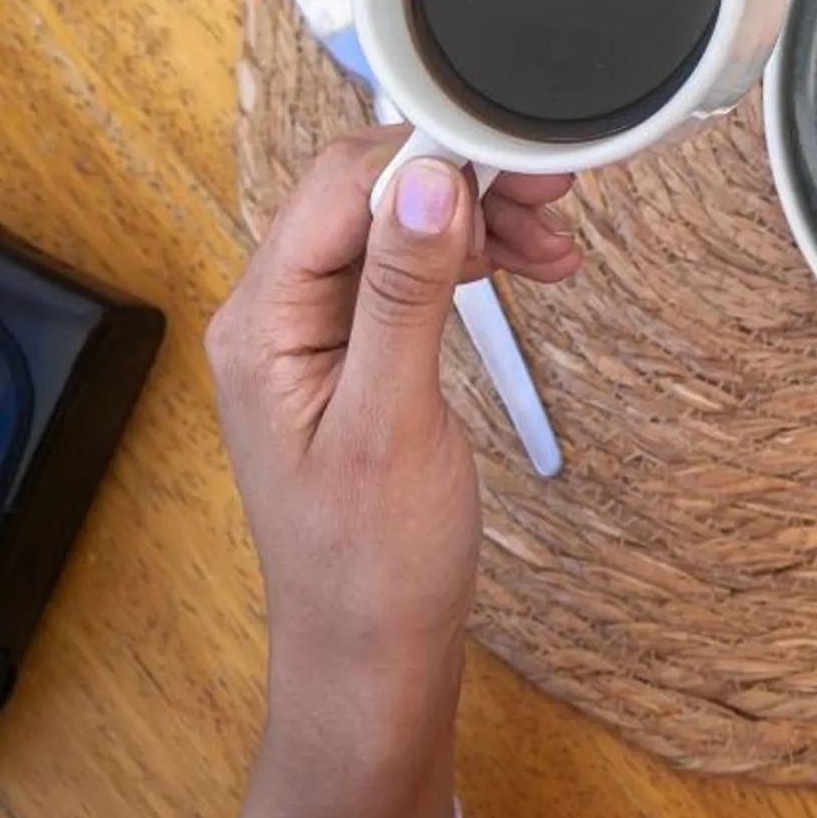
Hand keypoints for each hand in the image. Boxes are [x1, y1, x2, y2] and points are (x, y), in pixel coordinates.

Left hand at [193, 128, 578, 817]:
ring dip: (475, 217)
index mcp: (261, 322)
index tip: (521, 154)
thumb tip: (427, 179)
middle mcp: (273, 315)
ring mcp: (311, 335)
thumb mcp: (394, 422)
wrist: (371, 663)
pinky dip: (469, 260)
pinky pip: (405, 274)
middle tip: (555, 193)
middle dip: (462, 177)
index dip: (432, 154)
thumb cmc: (373, 567)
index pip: (341, 187)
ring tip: (555, 237)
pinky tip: (528, 270)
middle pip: (366, 194)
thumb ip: (405, 293)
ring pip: (394, 227)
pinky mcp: (350, 357)